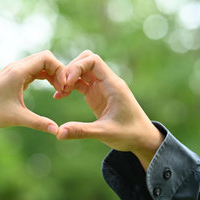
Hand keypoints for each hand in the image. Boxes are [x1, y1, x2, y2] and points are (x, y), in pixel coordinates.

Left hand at [0, 50, 65, 134]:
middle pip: (45, 58)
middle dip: (58, 71)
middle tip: (63, 89)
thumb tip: (57, 131)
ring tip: (59, 90)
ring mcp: (14, 71)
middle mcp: (16, 67)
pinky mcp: (12, 77)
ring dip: (51, 74)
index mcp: (18, 72)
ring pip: (39, 64)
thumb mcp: (17, 118)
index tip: (63, 87)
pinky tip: (50, 89)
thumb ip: (39, 123)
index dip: (60, 70)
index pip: (47, 58)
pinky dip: (44, 76)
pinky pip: (33, 70)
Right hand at [56, 50, 163, 169]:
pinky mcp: (96, 95)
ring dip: (69, 78)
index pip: (93, 61)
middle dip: (71, 69)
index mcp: (113, 85)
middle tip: (60, 86)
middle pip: (86, 60)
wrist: (141, 139)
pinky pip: (80, 83)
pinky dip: (69, 86)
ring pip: (82, 71)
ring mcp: (101, 88)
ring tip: (58, 92)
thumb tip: (59, 133)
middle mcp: (107, 82)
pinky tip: (59, 96)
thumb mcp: (104, 133)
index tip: (67, 83)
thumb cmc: (129, 134)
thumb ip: (81, 131)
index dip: (77, 67)